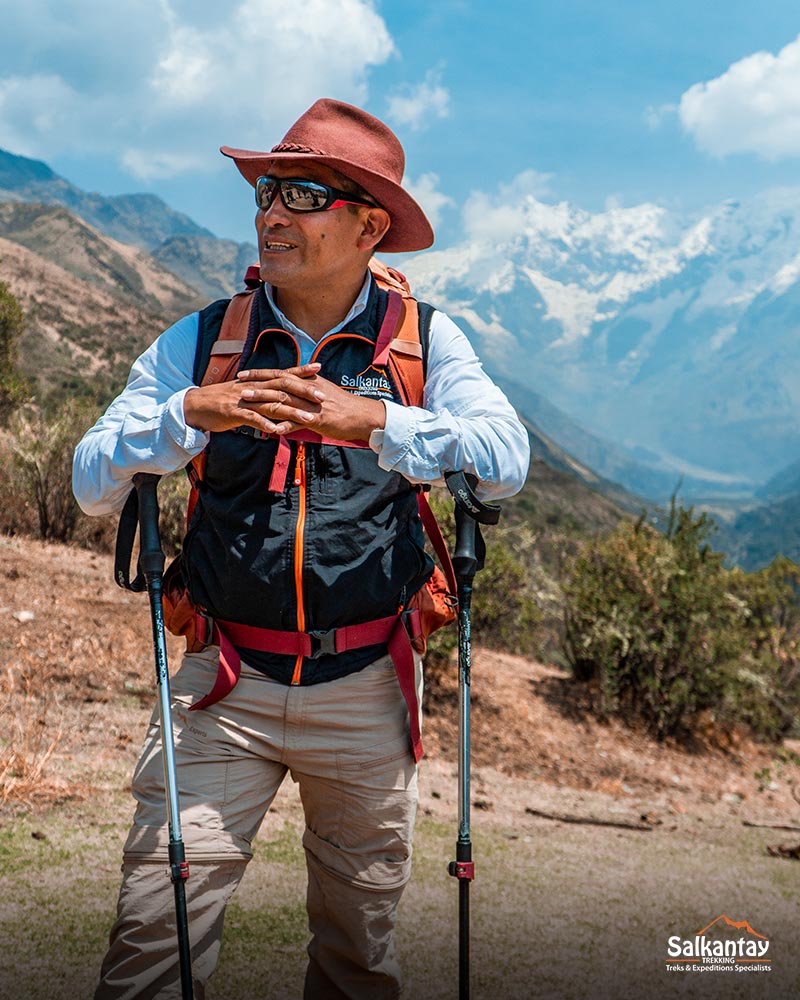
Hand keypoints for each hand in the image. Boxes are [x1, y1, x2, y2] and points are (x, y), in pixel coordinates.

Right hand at [184, 363, 324, 434]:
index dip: (301, 370)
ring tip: (308, 418)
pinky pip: (252, 419)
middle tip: (322, 397)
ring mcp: (244, 400)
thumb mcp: (245, 394)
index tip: (319, 367)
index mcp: (257, 382)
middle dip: (303, 391)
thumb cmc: (223, 402)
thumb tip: (281, 398)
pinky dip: (266, 425)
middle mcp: (253, 388)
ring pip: (271, 404)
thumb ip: (264, 395)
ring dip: (291, 412)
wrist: (196, 406)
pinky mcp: (234, 413)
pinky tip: (278, 432)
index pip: (283, 373)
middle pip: (282, 387)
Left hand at [236, 369, 386, 441]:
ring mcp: (313, 405)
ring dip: (264, 402)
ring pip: (285, 401)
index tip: (243, 374)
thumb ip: (305, 389)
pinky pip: (299, 422)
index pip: (281, 374)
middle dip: (257, 385)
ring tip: (247, 404)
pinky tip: (270, 430)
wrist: (363, 415)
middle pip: (279, 385)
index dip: (260, 374)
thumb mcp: (323, 391)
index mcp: (309, 381)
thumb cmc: (343, 405)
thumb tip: (290, 387)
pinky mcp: (319, 420)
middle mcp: (309, 390)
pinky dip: (284, 425)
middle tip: (239, 387)